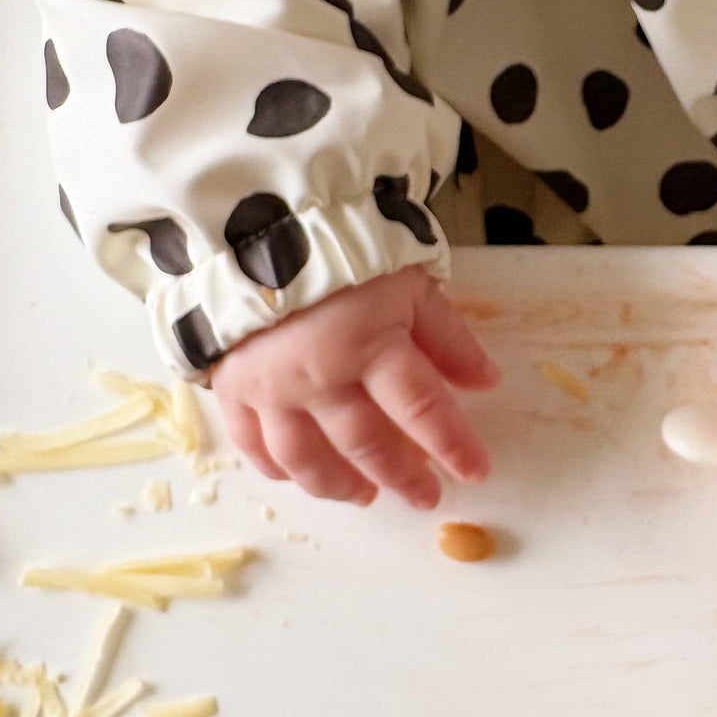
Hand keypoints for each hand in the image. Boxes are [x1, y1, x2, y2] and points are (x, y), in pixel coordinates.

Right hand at [211, 266, 498, 507]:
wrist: (248, 219)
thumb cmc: (342, 245)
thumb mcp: (408, 280)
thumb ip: (446, 336)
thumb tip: (486, 381)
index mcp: (370, 344)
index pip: (422, 408)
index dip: (452, 445)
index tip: (476, 472)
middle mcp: (320, 376)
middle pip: (367, 442)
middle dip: (402, 476)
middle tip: (425, 497)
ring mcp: (271, 387)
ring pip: (306, 456)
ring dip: (338, 484)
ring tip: (364, 496)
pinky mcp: (231, 385)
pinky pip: (251, 441)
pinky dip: (273, 466)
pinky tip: (293, 477)